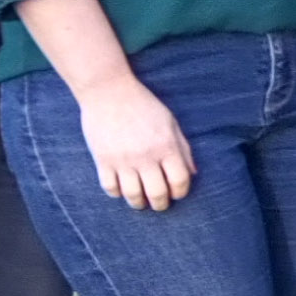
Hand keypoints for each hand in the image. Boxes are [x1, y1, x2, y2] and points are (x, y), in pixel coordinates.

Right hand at [74, 74, 193, 210]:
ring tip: (141, 202)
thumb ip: (183, 149)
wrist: (108, 90)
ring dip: (139, 203)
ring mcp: (123, 160)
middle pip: (157, 194)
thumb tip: (193, 173)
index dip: (180, 192)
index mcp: (166, 146)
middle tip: (159, 203)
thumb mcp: (170, 122)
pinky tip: (121, 189)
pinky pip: (110, 188)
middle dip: (161, 204)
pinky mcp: (103, 160)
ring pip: (133, 196)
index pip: (180, 181)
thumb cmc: (143, 105)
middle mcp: (146, 156)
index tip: (176, 193)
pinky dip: (117, 193)